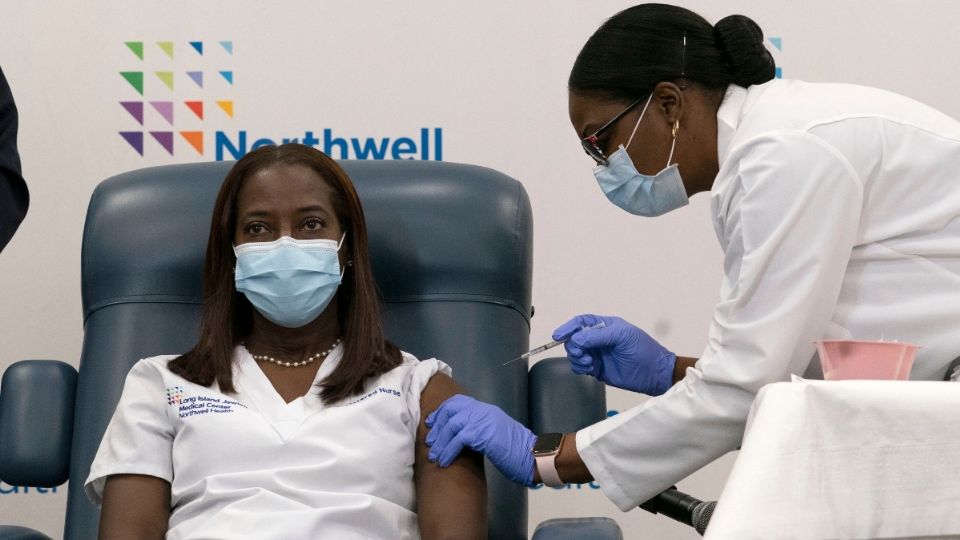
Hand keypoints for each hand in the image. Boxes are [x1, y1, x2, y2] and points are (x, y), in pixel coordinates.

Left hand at [425, 394, 536, 486]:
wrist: (532, 456)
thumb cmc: (516, 451)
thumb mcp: (495, 434)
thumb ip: (479, 430)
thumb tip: (461, 437)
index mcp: (486, 410)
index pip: (458, 402)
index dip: (441, 412)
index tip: (431, 424)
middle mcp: (483, 411)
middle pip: (451, 410)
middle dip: (437, 426)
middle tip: (429, 442)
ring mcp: (483, 420)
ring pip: (452, 425)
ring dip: (440, 442)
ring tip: (434, 456)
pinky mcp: (483, 434)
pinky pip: (458, 439)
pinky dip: (448, 450)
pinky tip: (444, 461)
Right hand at [552, 314, 675, 395]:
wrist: (654, 374)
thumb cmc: (642, 350)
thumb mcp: (622, 337)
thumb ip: (598, 336)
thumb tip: (576, 339)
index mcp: (605, 326)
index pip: (581, 323)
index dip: (568, 328)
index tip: (558, 335)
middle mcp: (598, 339)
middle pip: (574, 339)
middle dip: (573, 346)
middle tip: (582, 354)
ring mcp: (597, 354)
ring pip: (575, 353)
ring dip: (576, 358)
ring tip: (589, 363)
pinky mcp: (597, 369)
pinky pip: (580, 366)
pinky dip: (579, 367)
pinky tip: (589, 369)